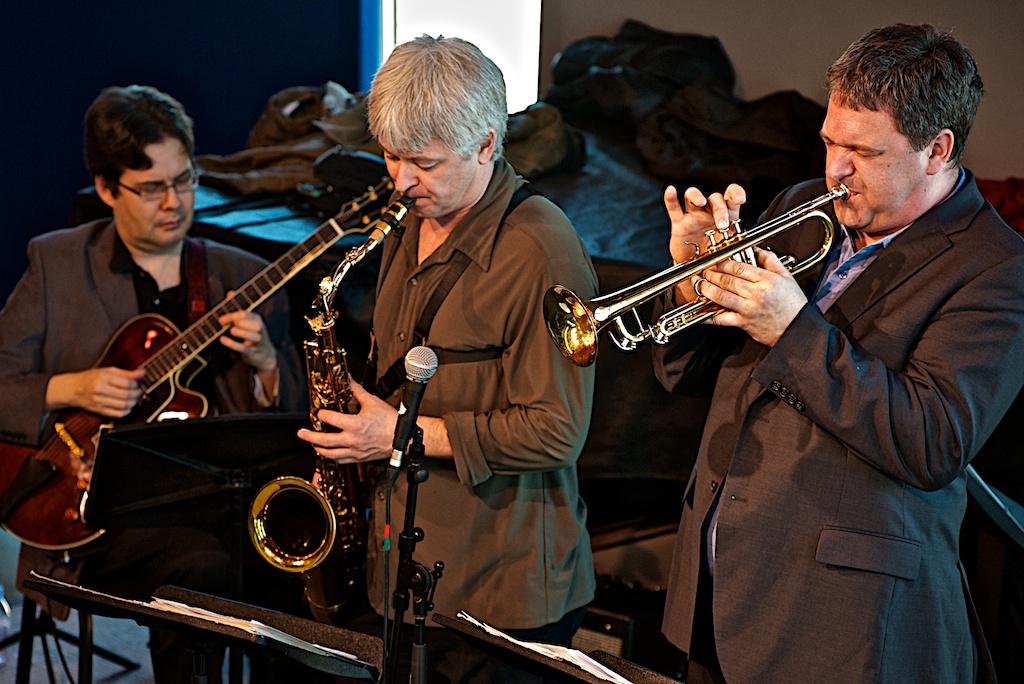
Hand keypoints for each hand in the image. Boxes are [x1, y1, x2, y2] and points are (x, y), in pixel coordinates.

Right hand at [45, 366, 144, 417]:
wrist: (72, 389)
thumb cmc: (90, 378)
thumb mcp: (107, 370)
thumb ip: (126, 373)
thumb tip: (142, 373)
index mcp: (103, 377)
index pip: (127, 383)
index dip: (137, 384)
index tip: (140, 383)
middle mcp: (100, 390)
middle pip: (126, 395)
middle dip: (137, 394)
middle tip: (140, 391)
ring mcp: (99, 402)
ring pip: (123, 405)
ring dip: (133, 403)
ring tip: (135, 399)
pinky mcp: (99, 411)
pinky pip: (117, 414)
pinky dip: (126, 411)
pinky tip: (128, 406)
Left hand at [218, 292, 277, 373]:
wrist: (265, 355)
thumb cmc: (252, 335)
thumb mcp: (247, 321)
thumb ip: (238, 308)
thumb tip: (230, 292)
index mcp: (257, 320)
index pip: (246, 314)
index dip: (232, 314)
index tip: (221, 319)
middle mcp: (260, 330)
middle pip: (253, 323)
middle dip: (240, 321)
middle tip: (225, 323)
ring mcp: (258, 342)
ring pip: (254, 336)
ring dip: (243, 332)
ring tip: (231, 330)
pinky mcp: (253, 353)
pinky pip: (245, 349)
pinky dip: (234, 344)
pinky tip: (223, 340)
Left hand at [296, 379, 397, 464]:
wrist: (402, 437)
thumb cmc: (390, 420)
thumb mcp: (372, 401)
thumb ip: (357, 390)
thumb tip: (349, 379)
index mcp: (355, 424)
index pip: (330, 419)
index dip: (321, 414)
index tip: (319, 413)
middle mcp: (352, 440)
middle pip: (324, 441)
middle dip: (310, 436)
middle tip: (301, 433)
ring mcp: (355, 451)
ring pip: (330, 454)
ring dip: (318, 449)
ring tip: (313, 444)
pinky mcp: (359, 458)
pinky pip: (341, 461)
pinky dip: (331, 457)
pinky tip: (328, 453)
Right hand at [665, 183, 745, 302]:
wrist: (699, 269)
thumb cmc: (716, 257)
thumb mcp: (730, 250)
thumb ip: (738, 246)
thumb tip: (751, 249)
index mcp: (726, 216)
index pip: (731, 197)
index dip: (735, 193)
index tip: (740, 199)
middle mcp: (710, 212)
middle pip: (714, 198)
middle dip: (720, 209)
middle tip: (722, 225)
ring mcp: (694, 216)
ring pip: (693, 196)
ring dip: (697, 196)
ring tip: (700, 202)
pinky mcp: (679, 223)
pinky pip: (674, 208)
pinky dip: (671, 199)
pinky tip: (671, 191)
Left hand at [699, 247, 806, 345]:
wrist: (797, 329)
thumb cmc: (793, 305)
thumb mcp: (787, 277)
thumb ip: (771, 261)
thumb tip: (757, 250)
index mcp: (766, 280)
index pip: (738, 267)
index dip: (723, 262)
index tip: (716, 260)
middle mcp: (756, 294)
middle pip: (727, 280)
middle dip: (711, 273)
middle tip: (704, 270)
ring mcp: (748, 309)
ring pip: (721, 296)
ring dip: (706, 288)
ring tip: (699, 283)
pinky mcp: (743, 323)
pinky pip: (721, 319)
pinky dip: (708, 315)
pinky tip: (700, 310)